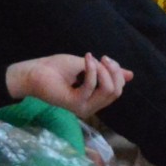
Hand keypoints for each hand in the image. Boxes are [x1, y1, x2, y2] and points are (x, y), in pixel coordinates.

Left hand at [8, 53, 131, 119]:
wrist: (35, 72)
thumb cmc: (57, 69)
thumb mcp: (89, 67)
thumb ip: (107, 73)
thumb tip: (130, 75)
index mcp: (94, 99)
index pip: (118, 90)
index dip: (117, 72)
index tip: (106, 59)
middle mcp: (90, 107)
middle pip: (117, 92)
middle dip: (113, 71)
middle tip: (102, 58)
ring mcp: (83, 107)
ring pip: (109, 90)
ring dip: (103, 70)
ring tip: (92, 59)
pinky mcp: (75, 104)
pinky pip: (92, 86)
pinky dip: (92, 69)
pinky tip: (85, 59)